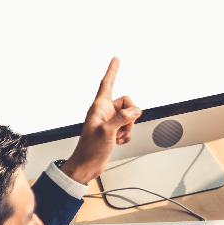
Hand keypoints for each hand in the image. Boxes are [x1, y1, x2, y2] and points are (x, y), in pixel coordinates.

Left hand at [59, 57, 141, 184]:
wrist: (87, 165)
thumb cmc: (90, 149)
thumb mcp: (107, 131)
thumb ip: (123, 118)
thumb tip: (136, 109)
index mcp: (99, 106)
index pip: (107, 83)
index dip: (112, 71)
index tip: (116, 59)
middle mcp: (104, 111)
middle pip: (126, 103)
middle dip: (129, 116)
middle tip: (121, 127)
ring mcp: (109, 121)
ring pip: (129, 116)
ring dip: (128, 128)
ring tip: (117, 137)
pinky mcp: (113, 131)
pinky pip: (128, 128)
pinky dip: (126, 135)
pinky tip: (118, 141)